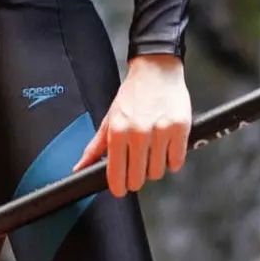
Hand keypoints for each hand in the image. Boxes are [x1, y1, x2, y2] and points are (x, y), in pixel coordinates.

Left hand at [72, 54, 189, 196]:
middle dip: (136, 178)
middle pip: (138, 178)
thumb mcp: (109, 119)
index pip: (116, 173)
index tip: (120, 189)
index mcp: (117, 131)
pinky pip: (176, 162)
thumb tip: (80, 168)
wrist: (156, 71)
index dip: (118, 186)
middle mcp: (138, 133)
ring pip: (158, 172)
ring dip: (154, 167)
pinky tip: (165, 146)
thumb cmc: (132, 95)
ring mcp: (160, 132)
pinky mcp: (180, 129)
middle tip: (137, 167)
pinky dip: (171, 159)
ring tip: (152, 150)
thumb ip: (95, 147)